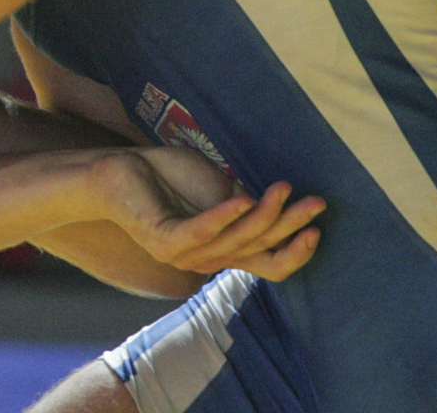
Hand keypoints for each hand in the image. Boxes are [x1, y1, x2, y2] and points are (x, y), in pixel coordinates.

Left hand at [92, 146, 323, 282]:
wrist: (117, 172)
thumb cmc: (168, 176)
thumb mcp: (219, 187)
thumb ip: (248, 201)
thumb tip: (283, 201)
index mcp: (223, 251)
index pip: (270, 264)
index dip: (296, 251)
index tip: (318, 226)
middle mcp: (207, 259)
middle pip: (260, 249)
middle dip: (290, 225)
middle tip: (316, 202)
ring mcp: (185, 254)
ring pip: (236, 240)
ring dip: (263, 214)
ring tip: (282, 188)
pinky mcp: (163, 240)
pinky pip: (200, 232)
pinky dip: (223, 216)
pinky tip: (242, 198)